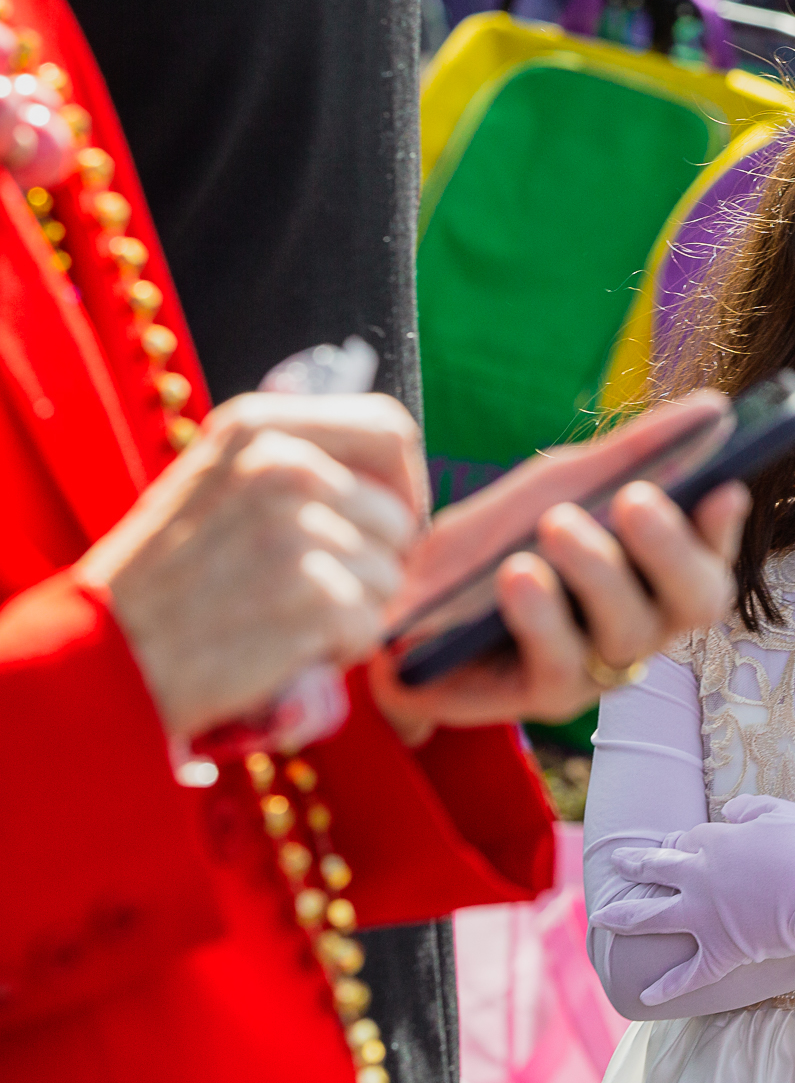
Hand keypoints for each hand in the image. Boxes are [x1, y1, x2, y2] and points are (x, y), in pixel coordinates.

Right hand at [74, 393, 424, 738]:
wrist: (101, 656)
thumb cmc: (165, 579)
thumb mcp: (218, 483)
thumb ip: (298, 465)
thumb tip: (397, 485)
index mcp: (260, 426)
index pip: (390, 431)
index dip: (405, 484)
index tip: (389, 523)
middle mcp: (284, 465)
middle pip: (399, 516)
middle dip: (373, 564)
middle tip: (310, 591)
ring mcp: (298, 529)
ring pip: (391, 576)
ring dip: (354, 609)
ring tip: (284, 616)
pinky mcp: (312, 594)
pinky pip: (370, 625)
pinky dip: (340, 647)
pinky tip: (284, 646)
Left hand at [368, 393, 748, 743]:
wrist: (404, 592)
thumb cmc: (500, 538)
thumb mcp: (560, 484)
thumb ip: (633, 453)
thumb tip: (714, 408)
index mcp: (663, 571)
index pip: (715, 551)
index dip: (723, 526)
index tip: (720, 486)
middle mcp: (647, 622)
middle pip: (694, 601)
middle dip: (670, 548)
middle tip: (635, 499)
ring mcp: (602, 665)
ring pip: (629, 630)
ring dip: (598, 572)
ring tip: (557, 525)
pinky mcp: (547, 697)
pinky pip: (561, 665)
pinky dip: (542, 616)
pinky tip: (519, 576)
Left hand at [588, 794, 794, 1002]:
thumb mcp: (779, 812)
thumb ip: (750, 808)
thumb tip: (730, 809)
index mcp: (714, 843)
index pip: (685, 839)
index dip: (682, 842)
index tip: (681, 844)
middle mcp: (699, 878)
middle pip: (656, 868)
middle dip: (635, 864)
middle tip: (618, 862)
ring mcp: (704, 917)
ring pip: (652, 917)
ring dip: (624, 916)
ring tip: (599, 918)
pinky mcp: (721, 950)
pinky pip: (688, 974)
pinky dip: (667, 986)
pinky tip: (645, 995)